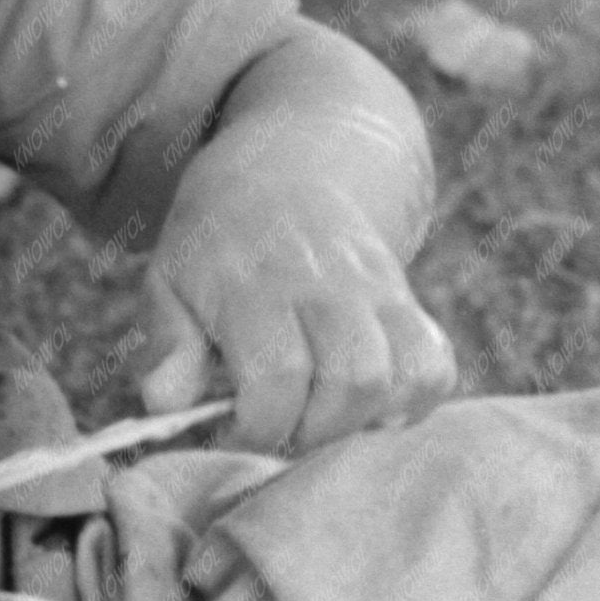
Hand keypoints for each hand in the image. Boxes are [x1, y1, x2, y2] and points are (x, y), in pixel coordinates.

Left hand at [135, 123, 457, 453]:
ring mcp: (374, 289)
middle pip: (350, 383)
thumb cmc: (215, 242)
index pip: (276, 376)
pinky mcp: (405, 297)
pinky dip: (412, 400)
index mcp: (255, 284)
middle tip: (279, 432)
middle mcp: (324, 285)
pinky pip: (434, 363)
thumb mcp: (169, 281)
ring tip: (319, 422)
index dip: (258, 427)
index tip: (232, 434)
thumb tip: (165, 402)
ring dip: (361, 421)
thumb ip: (167, 346)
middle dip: (313, 434)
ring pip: (399, 375)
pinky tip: (368, 406)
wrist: (285, 166)